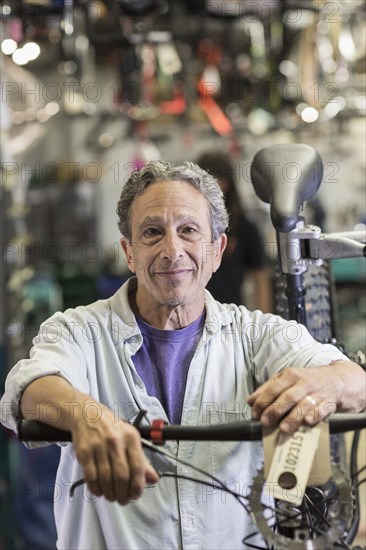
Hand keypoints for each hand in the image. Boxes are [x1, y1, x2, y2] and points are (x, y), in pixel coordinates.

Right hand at [72, 405, 158, 504]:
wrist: (87, 414)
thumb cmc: (112, 428)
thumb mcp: (130, 438)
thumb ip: (142, 459)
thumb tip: (153, 478)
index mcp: (130, 437)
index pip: (138, 467)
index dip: (137, 486)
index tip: (135, 495)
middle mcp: (115, 440)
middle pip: (121, 476)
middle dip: (123, 493)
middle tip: (123, 500)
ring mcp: (98, 446)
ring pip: (106, 478)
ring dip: (109, 493)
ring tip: (112, 496)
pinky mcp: (84, 452)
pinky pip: (90, 476)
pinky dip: (96, 488)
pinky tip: (99, 491)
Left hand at [247, 361, 365, 433]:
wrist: (338, 379)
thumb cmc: (308, 381)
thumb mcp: (287, 379)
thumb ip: (268, 389)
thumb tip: (250, 401)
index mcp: (290, 375)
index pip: (273, 388)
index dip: (262, 401)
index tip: (255, 414)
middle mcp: (303, 383)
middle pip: (287, 397)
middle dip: (275, 410)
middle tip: (265, 422)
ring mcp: (317, 392)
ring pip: (303, 405)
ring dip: (292, 417)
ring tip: (283, 428)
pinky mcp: (329, 402)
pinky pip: (322, 409)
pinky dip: (315, 415)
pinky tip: (308, 422)